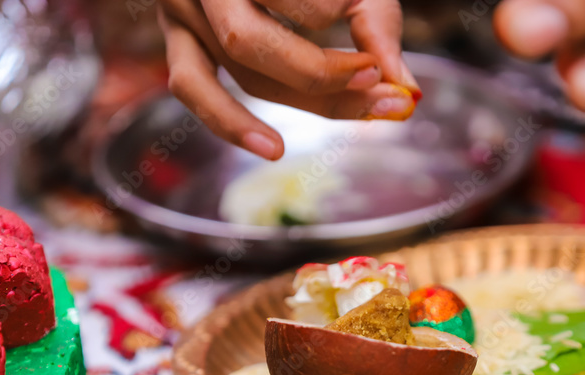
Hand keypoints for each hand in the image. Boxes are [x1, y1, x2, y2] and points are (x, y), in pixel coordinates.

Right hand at [159, 0, 419, 159]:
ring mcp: (182, 8)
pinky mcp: (178, 37)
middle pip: (254, 44)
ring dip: (306, 99)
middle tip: (381, 91)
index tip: (381, 65)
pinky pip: (193, 87)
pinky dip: (230, 123)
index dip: (343, 35)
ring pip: (240, 70)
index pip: (299, 4)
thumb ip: (375, 18)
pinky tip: (273, 149)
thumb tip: (406, 90)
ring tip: (364, 112)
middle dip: (323, 77)